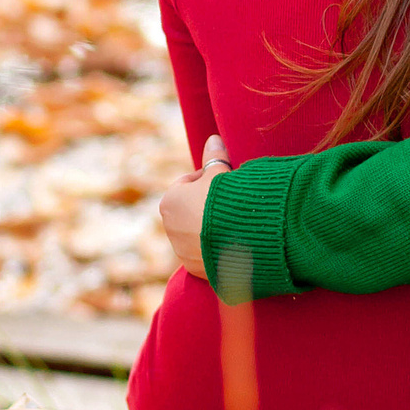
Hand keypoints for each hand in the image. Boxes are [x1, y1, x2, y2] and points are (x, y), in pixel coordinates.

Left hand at [159, 135, 229, 278]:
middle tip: (234, 201)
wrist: (240, 241)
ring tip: (238, 222)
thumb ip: (215, 157)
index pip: (189, 183)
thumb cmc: (226, 201)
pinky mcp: (198, 271)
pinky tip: (237, 241)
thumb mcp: (221, 174)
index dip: (209, 179)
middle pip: (193, 210)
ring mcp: (183, 252)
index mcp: (170, 202)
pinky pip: (208, 254)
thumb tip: (213, 138)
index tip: (226, 180)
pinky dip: (219, 248)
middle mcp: (170, 229)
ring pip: (199, 233)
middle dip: (209, 205)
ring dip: (214, 228)